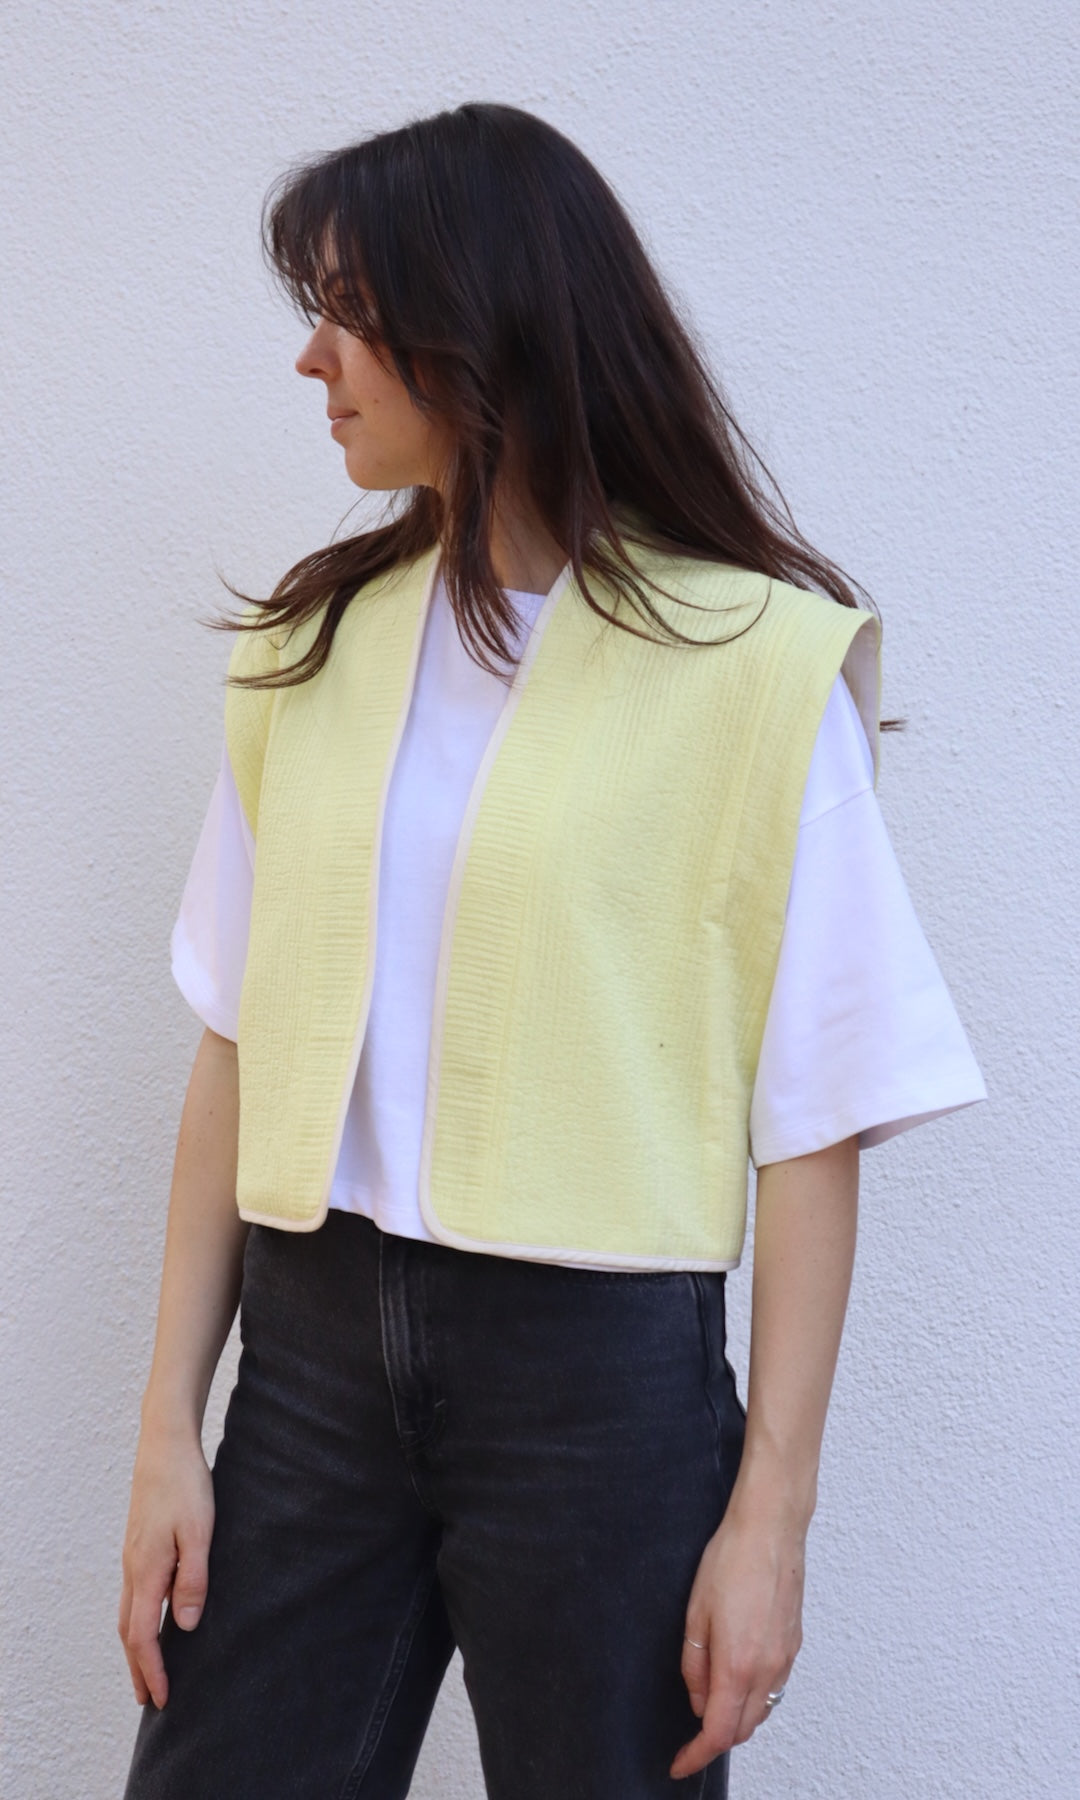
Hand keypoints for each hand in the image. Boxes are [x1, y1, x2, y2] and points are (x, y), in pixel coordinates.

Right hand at [118, 1424, 214, 1708]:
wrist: (165, 1445)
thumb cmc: (186, 1485)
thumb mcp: (200, 1531)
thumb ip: (193, 1578)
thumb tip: (186, 1625)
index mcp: (147, 1570)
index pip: (143, 1636)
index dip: (152, 1670)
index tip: (163, 1698)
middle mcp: (133, 1568)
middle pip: (129, 1631)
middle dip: (138, 1668)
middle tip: (150, 1699)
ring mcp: (133, 1556)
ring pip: (128, 1613)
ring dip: (136, 1646)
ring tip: (149, 1668)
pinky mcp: (139, 1545)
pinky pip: (134, 1594)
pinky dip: (139, 1620)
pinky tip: (154, 1619)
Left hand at [670, 1503, 803, 1778]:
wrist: (771, 1529)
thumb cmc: (731, 1560)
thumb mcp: (695, 1613)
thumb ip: (695, 1666)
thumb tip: (699, 1701)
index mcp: (738, 1665)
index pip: (719, 1733)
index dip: (696, 1755)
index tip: (680, 1763)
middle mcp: (767, 1670)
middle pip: (743, 1729)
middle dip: (715, 1740)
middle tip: (689, 1737)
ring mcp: (785, 1659)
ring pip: (761, 1712)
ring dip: (736, 1719)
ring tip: (710, 1706)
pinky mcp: (794, 1646)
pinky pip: (774, 1690)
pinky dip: (754, 1698)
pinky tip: (737, 1680)